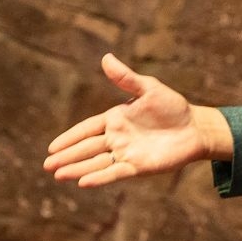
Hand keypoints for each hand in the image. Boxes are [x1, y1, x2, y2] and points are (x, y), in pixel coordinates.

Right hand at [44, 53, 221, 187]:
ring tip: (58, 175)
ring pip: (96, 162)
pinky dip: (100, 177)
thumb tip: (106, 58)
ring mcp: (126, 154)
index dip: (69, 138)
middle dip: (67, 156)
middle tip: (46, 165)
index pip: (86, 129)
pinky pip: (115, 172)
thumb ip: (126, 78)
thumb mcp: (148, 88)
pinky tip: (83, 182)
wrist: (195, 127)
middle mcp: (116, 138)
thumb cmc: (172, 106)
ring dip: (77, 169)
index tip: (51, 147)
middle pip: (86, 148)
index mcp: (115, 119)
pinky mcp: (138, 167)